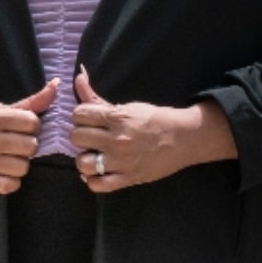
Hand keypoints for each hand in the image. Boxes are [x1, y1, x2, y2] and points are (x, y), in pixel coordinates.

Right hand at [0, 79, 58, 193]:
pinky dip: (12, 180)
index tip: (24, 127)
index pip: (31, 123)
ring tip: (11, 156)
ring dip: (21, 163)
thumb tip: (57, 85)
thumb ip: (30, 102)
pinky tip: (5, 170)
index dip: (33, 125)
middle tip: (18, 143)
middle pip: (31, 146)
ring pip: (24, 167)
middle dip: (28, 144)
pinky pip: (11, 185)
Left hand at [72, 66, 236, 193]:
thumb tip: (78, 77)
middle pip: (76, 137)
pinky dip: (94, 179)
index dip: (82, 116)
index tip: (90, 119)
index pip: (79, 114)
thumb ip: (98, 97)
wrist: (184, 139)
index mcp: (118, 117)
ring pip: (82, 163)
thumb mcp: (128, 107)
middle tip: (93, 136)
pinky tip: (100, 172)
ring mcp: (121, 162)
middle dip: (82, 135)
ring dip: (85, 159)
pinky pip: (97, 185)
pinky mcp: (127, 179)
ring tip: (95, 155)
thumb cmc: (155, 119)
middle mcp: (117, 140)